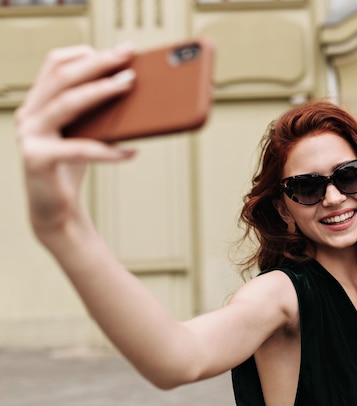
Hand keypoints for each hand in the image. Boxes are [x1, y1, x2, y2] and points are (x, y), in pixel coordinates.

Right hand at [16, 43, 136, 236]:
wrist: (56, 210)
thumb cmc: (72, 168)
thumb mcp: (86, 133)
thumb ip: (97, 111)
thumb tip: (133, 87)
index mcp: (38, 103)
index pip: (56, 64)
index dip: (87, 53)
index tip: (120, 50)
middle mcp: (29, 115)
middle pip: (62, 76)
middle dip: (98, 62)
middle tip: (128, 57)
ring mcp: (30, 136)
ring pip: (67, 103)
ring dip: (102, 91)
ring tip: (130, 85)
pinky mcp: (38, 159)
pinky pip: (78, 149)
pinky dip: (108, 150)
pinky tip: (132, 151)